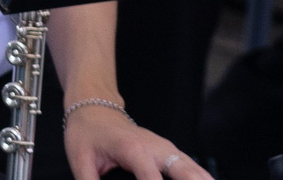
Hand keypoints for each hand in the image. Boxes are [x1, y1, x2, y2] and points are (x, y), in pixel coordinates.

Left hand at [63, 103, 212, 179]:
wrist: (96, 109)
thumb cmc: (87, 134)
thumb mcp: (80, 161)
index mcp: (133, 149)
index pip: (151, 179)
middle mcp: (155, 147)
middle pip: (183, 170)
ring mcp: (165, 146)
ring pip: (191, 167)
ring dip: (202, 179)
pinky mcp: (168, 149)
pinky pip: (189, 164)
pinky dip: (200, 175)